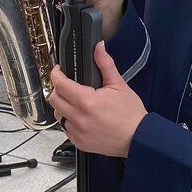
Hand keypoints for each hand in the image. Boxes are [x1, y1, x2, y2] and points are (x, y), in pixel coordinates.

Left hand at [49, 42, 146, 156]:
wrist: (137, 138)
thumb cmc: (130, 114)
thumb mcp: (119, 84)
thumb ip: (105, 64)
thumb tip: (99, 48)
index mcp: (87, 102)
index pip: (60, 85)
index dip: (56, 74)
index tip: (58, 70)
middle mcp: (79, 118)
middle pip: (54, 99)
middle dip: (57, 88)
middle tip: (66, 84)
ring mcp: (78, 133)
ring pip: (57, 115)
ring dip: (62, 105)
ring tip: (74, 100)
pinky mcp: (79, 143)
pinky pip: (65, 129)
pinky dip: (69, 120)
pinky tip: (81, 116)